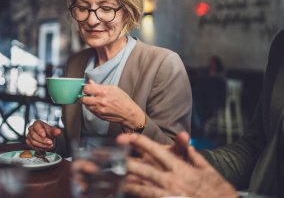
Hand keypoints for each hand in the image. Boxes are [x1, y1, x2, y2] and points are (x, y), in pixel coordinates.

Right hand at [26, 120, 60, 149]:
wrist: (47, 137)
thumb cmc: (49, 132)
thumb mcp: (53, 131)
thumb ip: (55, 131)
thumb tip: (58, 131)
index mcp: (37, 123)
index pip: (37, 126)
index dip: (40, 131)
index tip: (44, 135)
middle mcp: (31, 128)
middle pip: (34, 135)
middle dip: (43, 140)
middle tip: (50, 143)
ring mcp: (29, 135)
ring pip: (33, 142)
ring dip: (42, 145)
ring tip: (49, 146)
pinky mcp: (28, 141)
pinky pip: (32, 146)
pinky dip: (38, 148)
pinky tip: (44, 148)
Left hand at [80, 80, 144, 128]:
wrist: (128, 113)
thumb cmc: (123, 100)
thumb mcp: (113, 88)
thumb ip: (100, 85)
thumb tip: (90, 82)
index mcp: (104, 92)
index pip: (87, 89)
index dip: (86, 88)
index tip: (87, 88)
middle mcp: (101, 101)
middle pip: (83, 99)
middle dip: (84, 96)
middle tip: (88, 95)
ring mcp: (99, 110)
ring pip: (86, 105)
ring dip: (88, 102)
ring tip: (94, 100)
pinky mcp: (99, 116)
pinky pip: (91, 111)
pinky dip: (92, 107)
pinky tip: (98, 105)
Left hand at [117, 133, 237, 197]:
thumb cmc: (220, 193)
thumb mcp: (209, 171)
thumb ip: (195, 156)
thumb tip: (186, 142)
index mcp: (180, 168)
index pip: (154, 149)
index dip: (137, 141)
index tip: (123, 138)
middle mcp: (172, 181)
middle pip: (143, 169)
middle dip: (126, 163)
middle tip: (111, 159)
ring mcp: (169, 195)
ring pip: (143, 188)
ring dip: (127, 183)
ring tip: (113, 180)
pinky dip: (140, 196)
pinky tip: (129, 194)